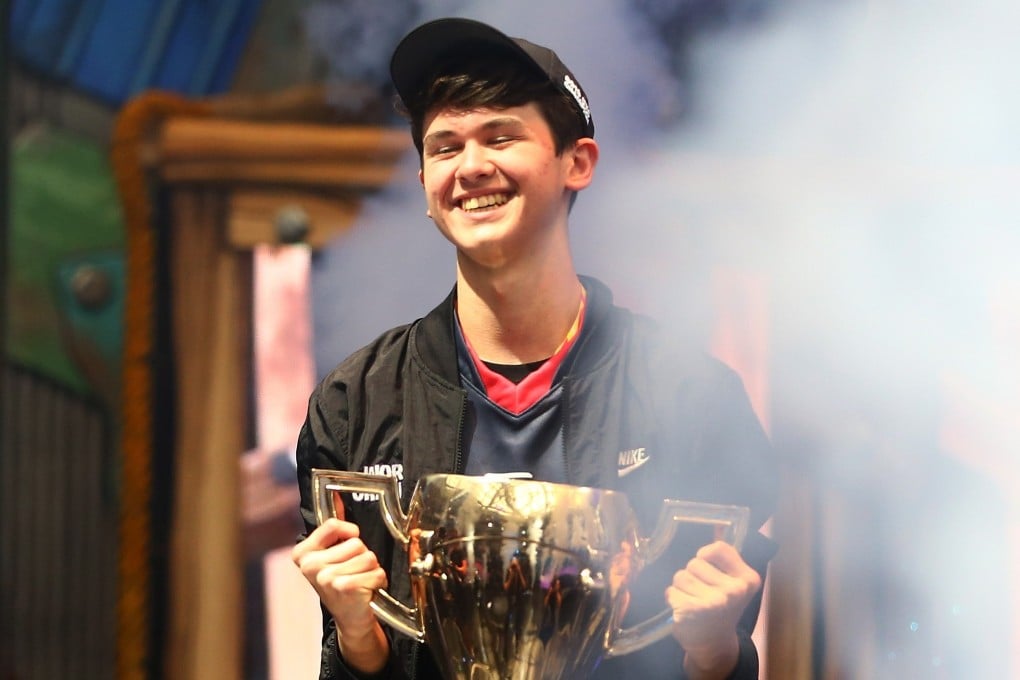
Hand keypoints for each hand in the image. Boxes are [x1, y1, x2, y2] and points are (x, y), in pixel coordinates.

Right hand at [292, 517, 388, 671]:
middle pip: (356, 542)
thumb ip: (335, 531)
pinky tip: (367, 590)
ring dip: (371, 569)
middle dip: (362, 555)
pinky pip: (376, 572)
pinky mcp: (344, 587)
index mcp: (303, 553)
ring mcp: (326, 577)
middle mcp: (310, 565)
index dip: (350, 532)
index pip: (333, 525)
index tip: (350, 542)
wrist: (349, 617)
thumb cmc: (342, 583)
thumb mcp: (331, 555)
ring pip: (368, 556)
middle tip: (354, 571)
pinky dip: (378, 580)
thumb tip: (337, 497)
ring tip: (361, 580)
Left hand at [666, 541, 761, 678]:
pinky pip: (670, 590)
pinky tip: (684, 610)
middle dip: (693, 574)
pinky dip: (673, 598)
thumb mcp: (734, 582)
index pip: (718, 548)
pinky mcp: (691, 611)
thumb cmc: (721, 607)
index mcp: (748, 580)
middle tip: (703, 593)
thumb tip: (716, 527)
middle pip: (695, 562)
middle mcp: (734, 591)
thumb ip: (725, 559)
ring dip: (681, 587)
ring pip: (680, 575)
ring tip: (693, 601)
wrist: (714, 644)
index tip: (708, 567)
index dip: (707, 555)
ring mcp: (713, 602)